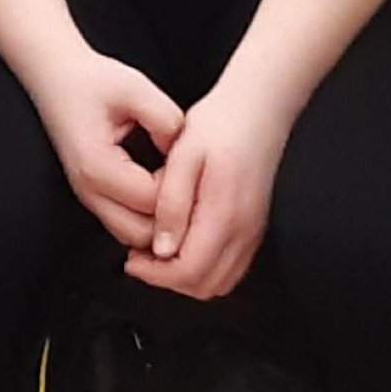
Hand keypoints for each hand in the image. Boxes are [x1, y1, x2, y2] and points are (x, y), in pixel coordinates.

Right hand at [26, 47, 187, 252]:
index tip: (196, 168)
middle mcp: (88, 191)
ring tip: (177, 188)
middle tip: (191, 184)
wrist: (55, 77)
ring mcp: (88, 197)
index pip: (152, 202)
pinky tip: (162, 190)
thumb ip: (168, 123)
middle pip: (142, 234)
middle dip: (172, 216)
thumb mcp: (136, 89)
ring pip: (133, 237)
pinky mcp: (93, 196)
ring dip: (159, 222)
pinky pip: (126, 225)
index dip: (181, 190)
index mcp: (97, 166)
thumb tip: (189, 155)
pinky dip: (147, 217)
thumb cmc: (91, 81)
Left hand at [127, 73, 294, 299]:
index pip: (189, 270)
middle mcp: (244, 230)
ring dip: (186, 276)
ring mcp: (253, 231)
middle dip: (168, 280)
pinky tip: (184, 243)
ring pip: (219, 281)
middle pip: (204, 285)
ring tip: (159, 251)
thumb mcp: (184, 156)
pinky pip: (231, 266)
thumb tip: (163, 248)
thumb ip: (172, 204)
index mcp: (224, 213)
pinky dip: (205, 267)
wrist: (259, 106)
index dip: (155, 274)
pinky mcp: (254, 226)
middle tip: (140, 258)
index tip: (131, 261)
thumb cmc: (222, 123)